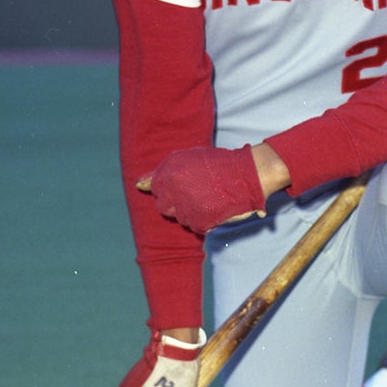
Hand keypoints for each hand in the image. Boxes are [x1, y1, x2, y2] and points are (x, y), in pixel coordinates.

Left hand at [139, 145, 266, 233]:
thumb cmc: (219, 165)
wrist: (249, 173)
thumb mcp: (188, 159)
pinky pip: (195, 227)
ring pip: (180, 219)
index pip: (156, 189)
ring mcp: (186, 204)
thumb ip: (161, 173)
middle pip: (163, 207)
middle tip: (198, 195)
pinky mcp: (199, 219)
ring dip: (192, 213)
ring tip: (210, 199)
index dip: (171, 190)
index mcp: (170, 169)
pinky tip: (216, 209)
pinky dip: (206, 222)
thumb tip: (138, 185)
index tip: (186, 186)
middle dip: (177, 204)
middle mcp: (174, 187)